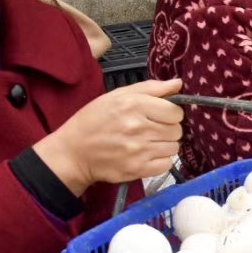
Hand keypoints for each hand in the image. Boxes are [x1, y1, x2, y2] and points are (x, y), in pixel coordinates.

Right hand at [37, 79, 183, 193]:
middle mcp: (138, 127)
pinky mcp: (138, 169)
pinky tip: (145, 155)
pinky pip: (166, 164)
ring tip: (146, 142)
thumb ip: (150, 88)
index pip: (175, 112)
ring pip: (174, 148)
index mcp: (133, 105)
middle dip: (167, 129)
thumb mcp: (117, 96)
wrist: (73, 151)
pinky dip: (159, 161)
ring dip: (164, 145)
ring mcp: (139, 150)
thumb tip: (178, 83)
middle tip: (150, 129)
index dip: (170, 113)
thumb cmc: (94, 119)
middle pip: (177, 130)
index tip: (159, 115)